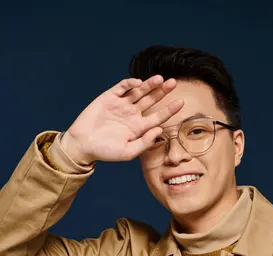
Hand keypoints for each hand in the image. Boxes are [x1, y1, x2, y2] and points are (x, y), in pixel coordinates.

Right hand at [61, 75, 184, 164]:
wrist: (83, 145)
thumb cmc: (105, 152)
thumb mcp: (128, 152)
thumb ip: (144, 142)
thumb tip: (159, 130)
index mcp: (138, 127)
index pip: (158, 116)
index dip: (169, 109)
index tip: (181, 102)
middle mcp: (132, 114)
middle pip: (151, 100)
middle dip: (162, 91)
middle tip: (174, 82)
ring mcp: (121, 105)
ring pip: (139, 91)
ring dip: (149, 85)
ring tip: (160, 79)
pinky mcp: (109, 98)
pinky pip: (122, 87)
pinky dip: (130, 84)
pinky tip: (138, 83)